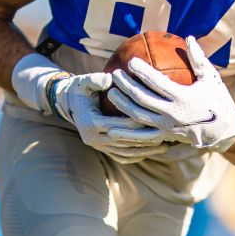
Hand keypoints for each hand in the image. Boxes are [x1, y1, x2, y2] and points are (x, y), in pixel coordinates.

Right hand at [50, 72, 176, 163]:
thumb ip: (95, 80)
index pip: (119, 125)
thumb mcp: (84, 82)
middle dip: (146, 139)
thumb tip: (109, 79)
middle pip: (125, 142)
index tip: (155, 118)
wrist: (67, 103)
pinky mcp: (102, 150)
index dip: (137, 122)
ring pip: (126, 153)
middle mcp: (94, 139)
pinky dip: (137, 155)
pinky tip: (153, 151)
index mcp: (91, 123)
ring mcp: (98, 146)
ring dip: (146, 150)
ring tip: (166, 145)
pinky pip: (122, 157)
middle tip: (166, 135)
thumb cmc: (80, 89)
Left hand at [106, 36, 234, 151]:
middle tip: (115, 74)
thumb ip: (198, 58)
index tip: (131, 61)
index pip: (156, 82)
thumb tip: (189, 38)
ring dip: (122, 105)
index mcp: (183, 97)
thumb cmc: (217, 99)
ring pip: (138, 116)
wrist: (224, 130)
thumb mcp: (211, 77)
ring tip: (111, 93)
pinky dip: (127, 131)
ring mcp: (167, 127)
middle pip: (142, 98)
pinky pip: (142, 135)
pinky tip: (113, 126)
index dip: (142, 71)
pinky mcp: (165, 136)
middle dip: (126, 86)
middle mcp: (172, 113)